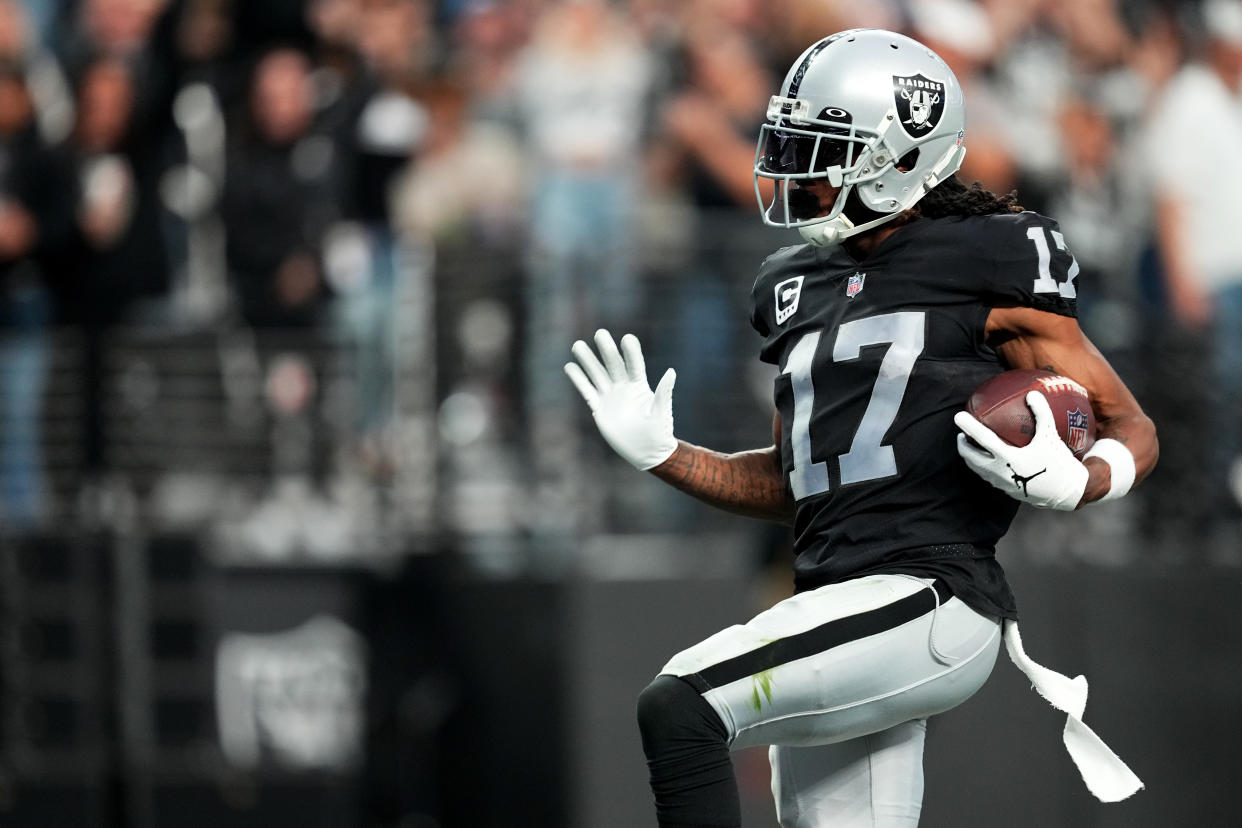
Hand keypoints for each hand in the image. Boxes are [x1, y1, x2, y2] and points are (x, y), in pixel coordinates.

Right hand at [564, 329, 676, 470]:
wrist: (647, 452)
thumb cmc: (659, 433)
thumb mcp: (662, 413)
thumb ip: (664, 393)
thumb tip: (671, 372)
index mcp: (640, 387)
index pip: (634, 365)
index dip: (631, 352)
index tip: (627, 338)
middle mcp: (624, 388)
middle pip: (613, 365)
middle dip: (606, 350)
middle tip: (600, 333)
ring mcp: (611, 397)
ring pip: (597, 375)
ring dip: (588, 361)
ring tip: (577, 345)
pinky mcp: (600, 409)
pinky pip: (587, 392)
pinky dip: (579, 380)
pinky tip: (569, 366)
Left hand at [954, 391, 1087, 510]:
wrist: (1068, 493)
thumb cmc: (1059, 463)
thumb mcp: (1051, 436)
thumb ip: (1042, 414)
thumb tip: (1032, 393)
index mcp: (1009, 458)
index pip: (982, 439)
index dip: (969, 426)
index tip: (958, 416)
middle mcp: (1000, 472)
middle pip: (971, 457)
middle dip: (962, 445)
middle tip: (961, 434)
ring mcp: (1001, 483)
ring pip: (977, 469)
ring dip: (970, 457)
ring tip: (970, 445)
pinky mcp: (1006, 491)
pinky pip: (988, 476)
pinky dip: (982, 466)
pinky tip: (989, 460)